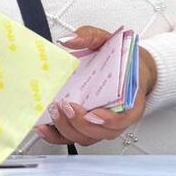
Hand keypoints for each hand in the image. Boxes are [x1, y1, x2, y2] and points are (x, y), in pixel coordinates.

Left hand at [35, 25, 156, 146]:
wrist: (126, 67)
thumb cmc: (121, 59)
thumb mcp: (108, 41)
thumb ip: (89, 37)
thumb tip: (68, 40)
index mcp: (130, 99)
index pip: (125, 118)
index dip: (109, 120)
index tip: (93, 113)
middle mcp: (117, 117)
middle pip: (100, 132)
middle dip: (80, 123)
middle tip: (66, 106)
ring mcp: (101, 124)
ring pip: (86, 137)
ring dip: (67, 129)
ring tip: (54, 112)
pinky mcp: (86, 127)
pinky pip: (73, 138)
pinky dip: (57, 136)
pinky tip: (44, 127)